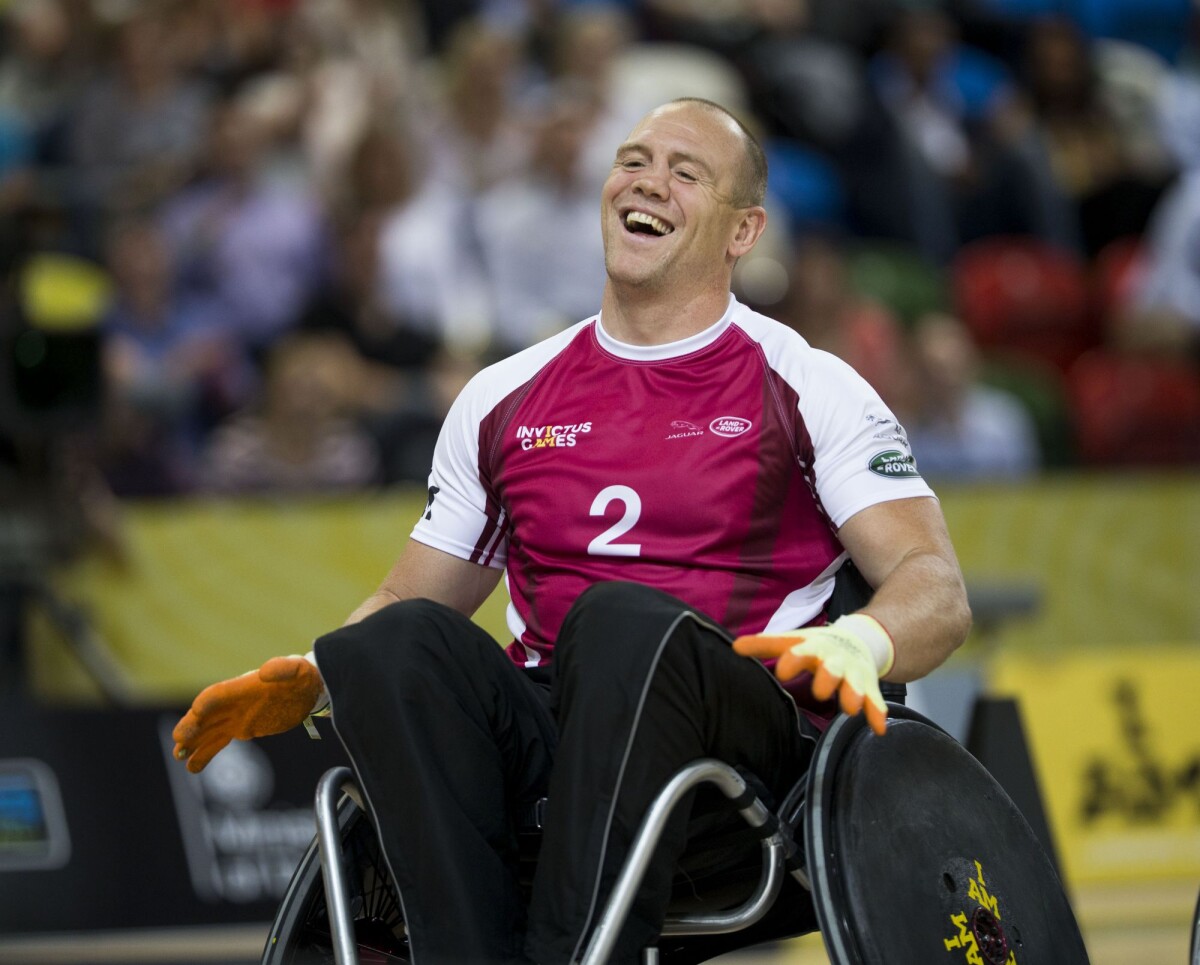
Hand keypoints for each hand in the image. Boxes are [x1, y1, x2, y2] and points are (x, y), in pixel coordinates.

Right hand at [172, 654, 324, 772]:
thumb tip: (265, 672)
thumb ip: (283, 668)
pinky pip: (219, 741)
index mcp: (244, 686)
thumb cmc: (302, 676)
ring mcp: (236, 716)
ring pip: (207, 731)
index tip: (197, 712)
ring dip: (192, 742)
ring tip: (179, 755)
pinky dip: (205, 753)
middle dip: (192, 725)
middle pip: (206, 714)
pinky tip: (192, 767)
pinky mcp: (243, 729)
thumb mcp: (298, 669)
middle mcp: (234, 702)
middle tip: (179, 740)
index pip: (219, 694)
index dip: (208, 702)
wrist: (309, 689)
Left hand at [733, 614, 894, 735]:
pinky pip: (875, 701)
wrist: (857, 639)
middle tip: (820, 692)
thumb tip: (734, 647)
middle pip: (833, 668)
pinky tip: (878, 729)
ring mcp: (854, 674)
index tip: (783, 670)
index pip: (802, 651)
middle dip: (828, 677)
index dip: (794, 660)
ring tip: (848, 709)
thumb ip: (764, 645)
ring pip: (855, 685)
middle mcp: (835, 660)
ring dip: (853, 695)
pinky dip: (878, 714)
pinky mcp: (869, 687)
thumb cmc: (816, 646)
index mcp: (814, 648)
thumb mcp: (792, 641)